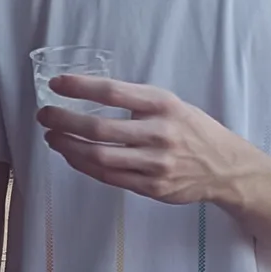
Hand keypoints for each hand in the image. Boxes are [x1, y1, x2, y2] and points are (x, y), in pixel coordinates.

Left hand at [40, 76, 249, 205]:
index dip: (80, 87)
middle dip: (65, 121)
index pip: (113, 92)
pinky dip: (84, 166)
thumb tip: (88, 94)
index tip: (56, 84)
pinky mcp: (153, 187)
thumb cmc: (191, 129)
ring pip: (100, 157)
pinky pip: (110, 177)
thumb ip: (136, 101)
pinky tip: (72, 156)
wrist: (225, 167)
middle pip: (100, 128)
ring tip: (52, 137)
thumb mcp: (171, 104)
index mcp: (163, 105)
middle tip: (45, 115)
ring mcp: (156, 164)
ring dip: (69, 146)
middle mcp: (160, 133)